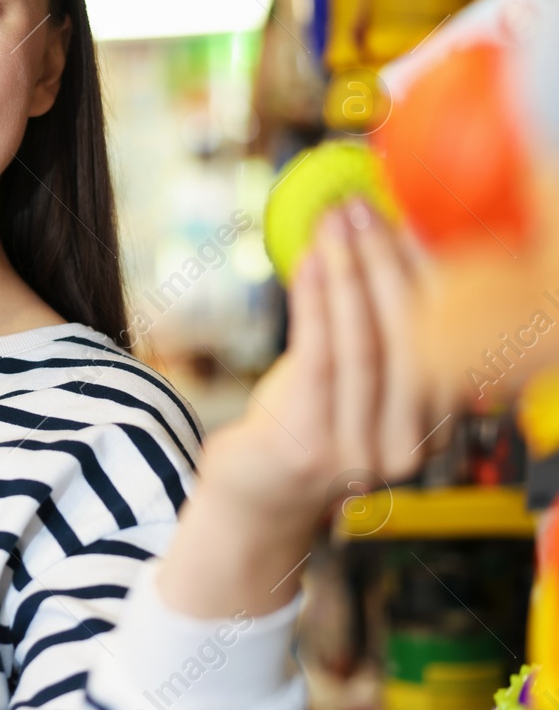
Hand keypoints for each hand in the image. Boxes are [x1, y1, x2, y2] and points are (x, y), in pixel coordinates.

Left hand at [159, 199, 434, 616]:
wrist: (257, 499)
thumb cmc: (307, 424)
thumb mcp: (359, 382)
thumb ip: (382, 332)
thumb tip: (379, 239)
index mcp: (441, 423)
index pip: (452, 335)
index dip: (433, 270)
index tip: (410, 218)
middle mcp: (413, 441)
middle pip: (412, 334)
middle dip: (387, 261)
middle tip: (364, 210)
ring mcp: (365, 449)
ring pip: (366, 342)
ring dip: (349, 272)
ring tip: (334, 225)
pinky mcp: (314, 443)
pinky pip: (320, 355)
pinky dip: (315, 300)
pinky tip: (308, 261)